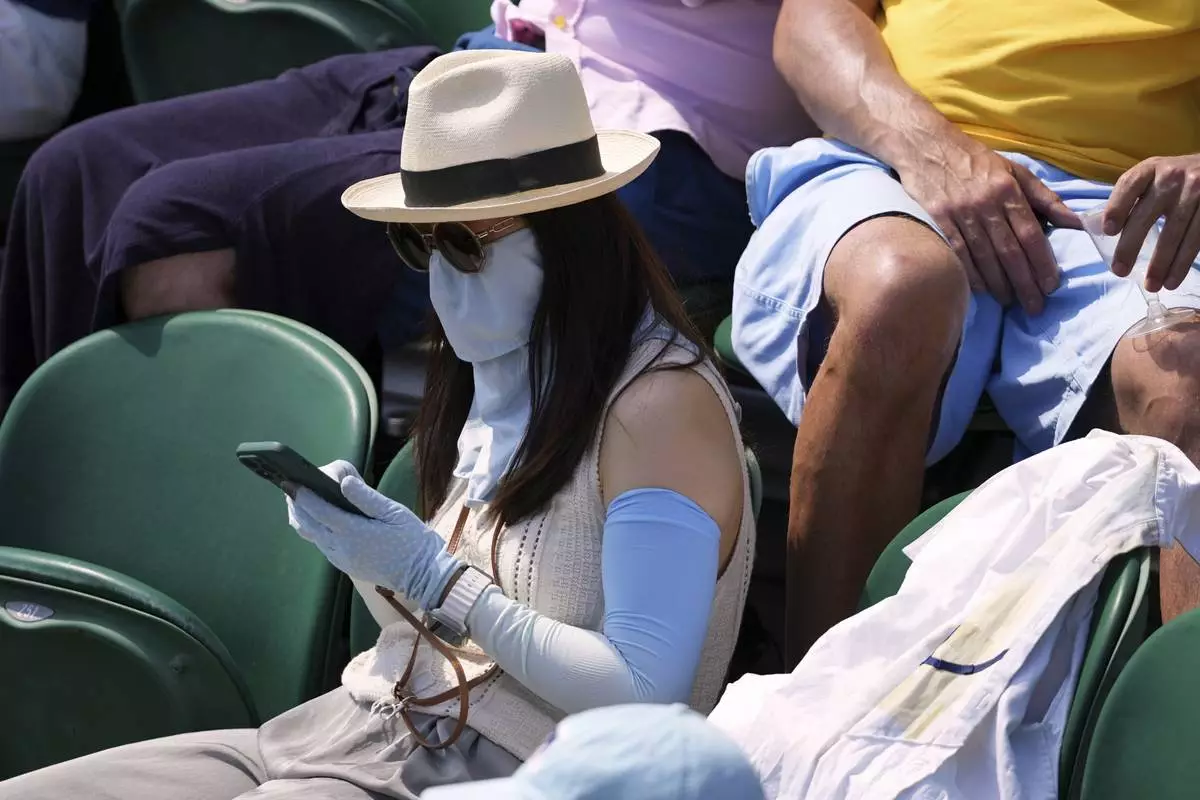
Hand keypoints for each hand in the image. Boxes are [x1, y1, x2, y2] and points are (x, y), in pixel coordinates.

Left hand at [286, 461, 461, 610]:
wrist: (422, 575)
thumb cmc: (412, 540)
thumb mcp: (394, 512)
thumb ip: (366, 497)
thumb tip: (343, 481)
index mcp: (353, 532)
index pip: (319, 510)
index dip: (303, 496)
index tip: (291, 482)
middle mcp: (341, 547)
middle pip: (308, 524)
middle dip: (296, 505)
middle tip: (289, 488)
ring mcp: (341, 559)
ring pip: (311, 536)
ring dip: (302, 518)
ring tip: (297, 502)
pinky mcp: (345, 565)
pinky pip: (322, 546)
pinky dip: (314, 530)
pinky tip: (318, 520)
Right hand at [896, 139, 1080, 314]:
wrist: (926, 146)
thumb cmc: (976, 160)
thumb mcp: (1015, 171)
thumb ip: (1045, 198)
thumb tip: (1076, 221)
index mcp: (1008, 190)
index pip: (1030, 233)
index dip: (1042, 262)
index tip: (1051, 285)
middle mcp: (985, 203)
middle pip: (1009, 251)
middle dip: (1024, 282)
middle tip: (1035, 306)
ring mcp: (960, 213)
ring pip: (984, 256)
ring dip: (999, 284)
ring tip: (1011, 302)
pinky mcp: (938, 219)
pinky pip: (958, 253)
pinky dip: (971, 274)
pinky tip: (982, 290)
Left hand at [1103, 155, 1199, 292]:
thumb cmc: (1174, 179)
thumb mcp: (1152, 177)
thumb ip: (1131, 198)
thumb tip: (1099, 229)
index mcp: (1150, 168)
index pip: (1129, 185)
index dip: (1117, 207)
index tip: (1108, 231)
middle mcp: (1172, 177)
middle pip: (1146, 215)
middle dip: (1131, 246)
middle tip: (1119, 271)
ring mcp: (1196, 191)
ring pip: (1175, 232)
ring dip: (1162, 263)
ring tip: (1151, 285)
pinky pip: (1196, 239)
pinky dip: (1183, 262)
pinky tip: (1172, 279)